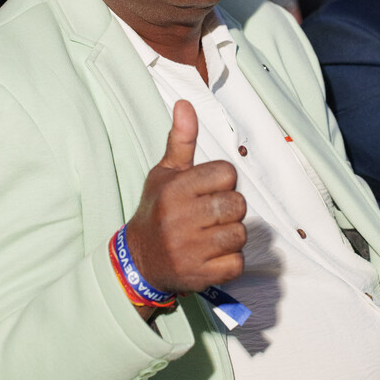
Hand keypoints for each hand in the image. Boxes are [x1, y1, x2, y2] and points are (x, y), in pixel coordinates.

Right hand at [125, 100, 246, 294]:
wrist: (139, 260)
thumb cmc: (158, 210)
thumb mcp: (165, 173)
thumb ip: (181, 140)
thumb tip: (185, 104)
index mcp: (175, 189)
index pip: (227, 173)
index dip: (222, 181)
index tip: (206, 190)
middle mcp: (181, 218)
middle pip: (238, 204)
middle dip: (229, 209)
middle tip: (209, 215)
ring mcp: (190, 250)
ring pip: (240, 234)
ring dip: (230, 235)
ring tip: (209, 235)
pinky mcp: (200, 276)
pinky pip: (237, 262)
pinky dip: (229, 261)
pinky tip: (211, 255)